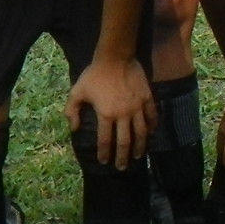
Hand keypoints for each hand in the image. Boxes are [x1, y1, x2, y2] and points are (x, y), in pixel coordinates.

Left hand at [65, 54, 153, 170]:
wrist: (115, 56)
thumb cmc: (94, 74)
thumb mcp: (77, 91)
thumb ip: (72, 111)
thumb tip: (73, 129)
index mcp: (105, 115)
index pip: (105, 141)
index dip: (104, 154)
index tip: (104, 162)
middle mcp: (123, 115)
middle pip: (125, 142)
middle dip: (123, 157)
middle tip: (122, 167)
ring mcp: (137, 107)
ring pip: (141, 133)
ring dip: (140, 147)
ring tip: (139, 156)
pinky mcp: (147, 99)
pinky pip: (152, 117)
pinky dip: (152, 127)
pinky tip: (150, 133)